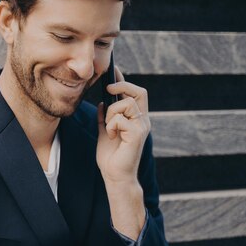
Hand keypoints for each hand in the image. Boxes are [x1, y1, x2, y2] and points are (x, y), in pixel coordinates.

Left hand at [96, 66, 150, 184]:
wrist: (115, 175)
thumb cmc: (111, 156)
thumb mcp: (104, 132)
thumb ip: (105, 118)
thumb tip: (102, 102)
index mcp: (135, 119)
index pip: (134, 94)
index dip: (124, 81)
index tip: (113, 70)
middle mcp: (142, 120)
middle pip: (138, 92)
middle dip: (122, 86)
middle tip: (108, 88)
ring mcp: (142, 126)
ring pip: (125, 104)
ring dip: (111, 114)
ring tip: (109, 128)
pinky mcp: (138, 134)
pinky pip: (120, 118)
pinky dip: (111, 125)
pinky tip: (112, 136)